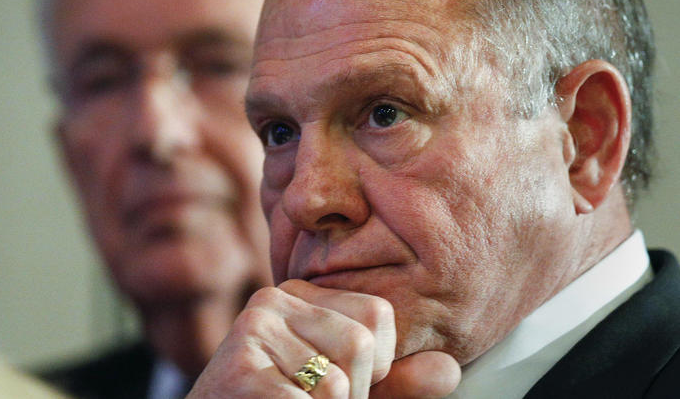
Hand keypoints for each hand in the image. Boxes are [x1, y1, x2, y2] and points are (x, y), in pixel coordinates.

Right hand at [187, 279, 460, 397]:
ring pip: (336, 382)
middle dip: (352, 394)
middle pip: (361, 344)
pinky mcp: (235, 368)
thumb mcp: (349, 393)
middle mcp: (275, 299)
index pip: (377, 315)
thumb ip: (398, 382)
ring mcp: (251, 329)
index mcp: (304, 295)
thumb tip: (450, 370)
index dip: (377, 366)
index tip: (340, 383)